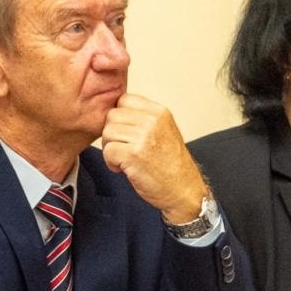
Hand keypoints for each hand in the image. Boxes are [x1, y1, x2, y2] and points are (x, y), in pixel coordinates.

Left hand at [99, 93, 207, 222]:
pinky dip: (111, 162)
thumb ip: (143, 118)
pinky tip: (123, 168)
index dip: (119, 117)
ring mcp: (143, 137)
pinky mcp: (134, 155)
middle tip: (123, 148)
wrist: (183, 190)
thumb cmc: (171, 164)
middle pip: (112, 116)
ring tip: (124, 159)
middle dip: (112, 133)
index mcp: (159, 112)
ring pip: (107, 133)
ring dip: (111, 148)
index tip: (126, 133)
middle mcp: (152, 121)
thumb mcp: (163, 130)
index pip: (124, 100)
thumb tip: (114, 110)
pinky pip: (108, 151)